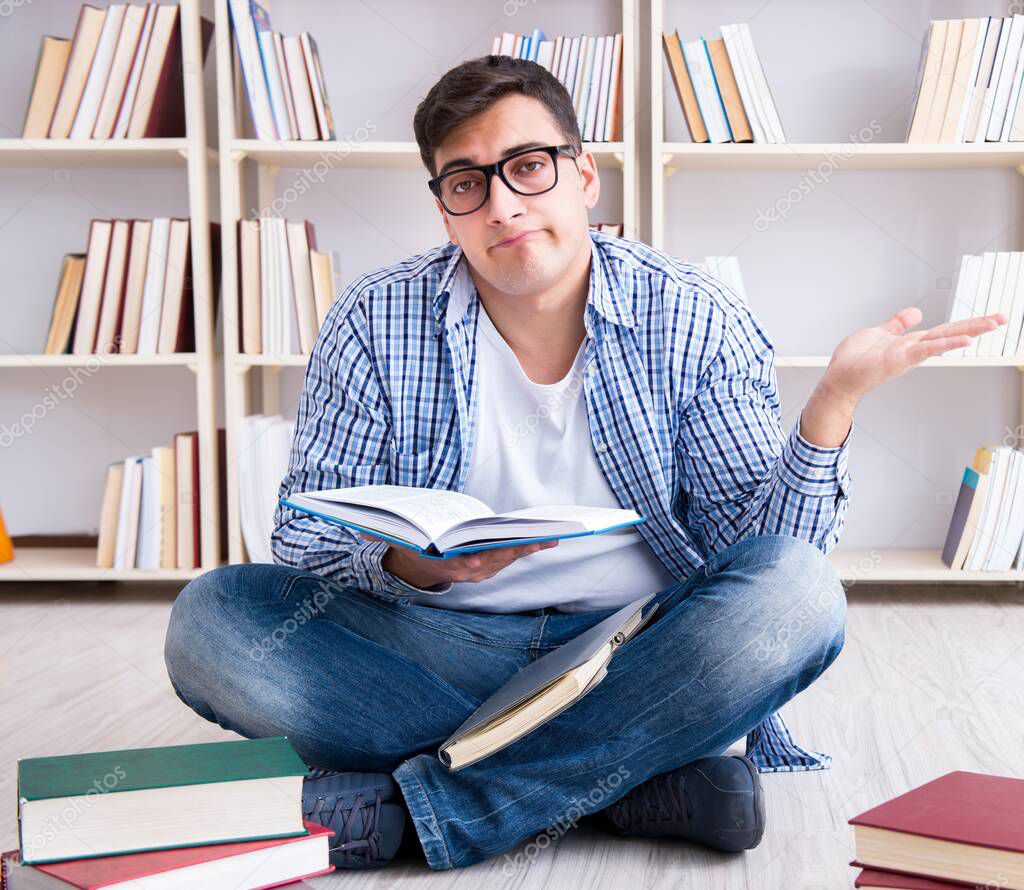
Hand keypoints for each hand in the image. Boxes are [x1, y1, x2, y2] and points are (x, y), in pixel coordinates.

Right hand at [359, 532, 558, 589]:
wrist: (412, 568)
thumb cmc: (408, 544)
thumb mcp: (394, 538)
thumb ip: (383, 534)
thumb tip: (362, 529)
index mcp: (448, 564)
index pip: (477, 558)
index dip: (499, 551)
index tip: (521, 542)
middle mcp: (467, 571)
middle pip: (501, 558)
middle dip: (525, 547)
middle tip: (550, 536)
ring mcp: (479, 572)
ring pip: (509, 559)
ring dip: (532, 547)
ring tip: (556, 534)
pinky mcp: (487, 568)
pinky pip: (510, 558)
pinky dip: (527, 548)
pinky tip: (545, 537)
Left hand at [799, 307, 1006, 448]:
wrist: (839, 378)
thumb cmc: (856, 360)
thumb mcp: (880, 334)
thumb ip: (898, 324)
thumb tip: (917, 312)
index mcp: (911, 343)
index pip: (943, 330)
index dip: (966, 323)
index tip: (990, 318)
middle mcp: (914, 349)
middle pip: (950, 333)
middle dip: (977, 325)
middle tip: (1004, 318)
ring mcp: (908, 355)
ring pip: (944, 339)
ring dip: (969, 330)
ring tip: (994, 323)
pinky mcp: (899, 359)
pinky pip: (926, 349)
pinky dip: (946, 344)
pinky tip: (964, 340)